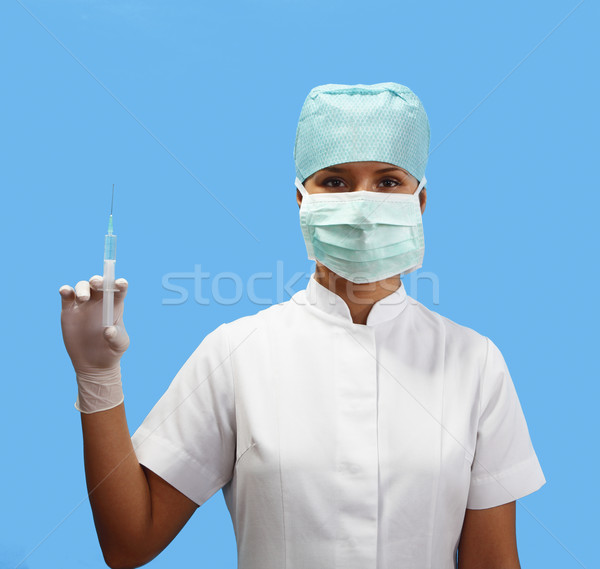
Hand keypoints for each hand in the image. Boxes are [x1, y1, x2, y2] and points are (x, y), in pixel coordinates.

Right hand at [60, 276, 129, 412]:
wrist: (93, 363)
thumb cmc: (111, 351)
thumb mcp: (119, 345)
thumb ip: (116, 337)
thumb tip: (108, 330)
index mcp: (115, 305)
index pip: (119, 289)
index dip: (120, 283)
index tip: (120, 283)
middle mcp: (99, 301)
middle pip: (99, 283)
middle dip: (98, 280)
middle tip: (96, 283)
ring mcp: (83, 304)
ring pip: (82, 286)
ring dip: (82, 288)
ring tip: (83, 298)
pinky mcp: (69, 311)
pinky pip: (66, 296)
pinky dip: (65, 291)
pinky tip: (65, 291)